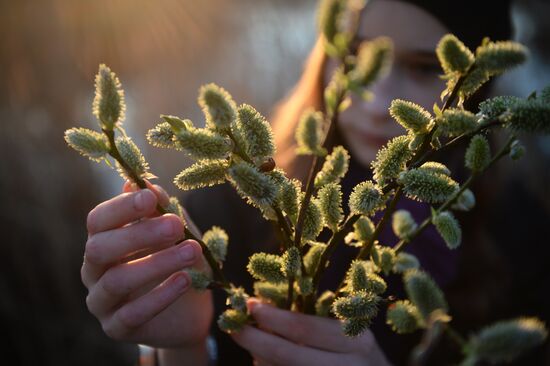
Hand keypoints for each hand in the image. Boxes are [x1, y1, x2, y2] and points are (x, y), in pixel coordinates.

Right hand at [81, 181, 212, 355]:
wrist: (188, 309)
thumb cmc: (175, 259)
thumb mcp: (173, 231)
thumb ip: (159, 210)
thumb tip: (147, 184)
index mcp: (103, 239)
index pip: (99, 220)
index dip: (122, 207)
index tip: (151, 197)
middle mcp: (94, 269)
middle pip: (100, 248)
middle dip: (139, 234)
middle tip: (176, 226)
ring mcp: (101, 301)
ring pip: (116, 281)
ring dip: (156, 263)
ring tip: (192, 252)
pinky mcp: (116, 328)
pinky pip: (132, 314)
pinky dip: (160, 296)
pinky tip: (185, 281)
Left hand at [231, 299, 391, 365]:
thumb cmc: (358, 354)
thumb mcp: (348, 333)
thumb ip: (314, 321)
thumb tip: (264, 306)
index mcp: (356, 339)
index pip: (304, 327)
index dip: (272, 317)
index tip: (250, 305)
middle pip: (287, 355)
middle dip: (254, 339)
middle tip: (234, 327)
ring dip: (259, 358)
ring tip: (251, 344)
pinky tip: (264, 362)